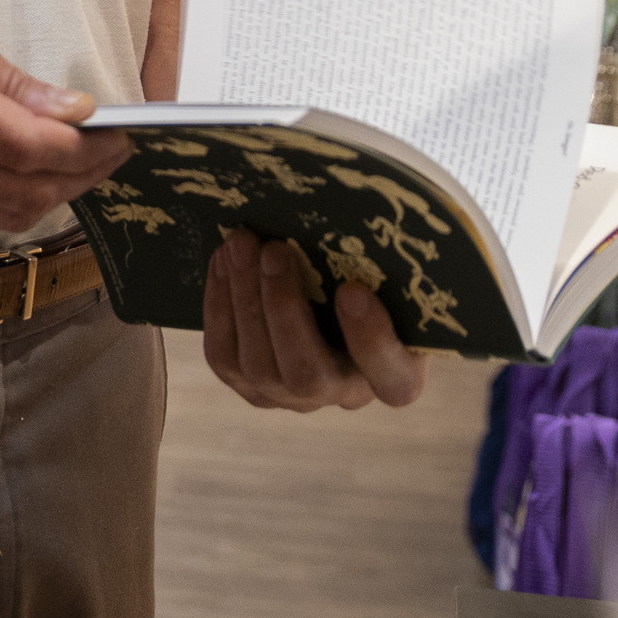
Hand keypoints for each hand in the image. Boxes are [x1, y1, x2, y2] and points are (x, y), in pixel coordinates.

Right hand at [0, 0, 125, 231]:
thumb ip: (12, 81)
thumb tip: (73, 114)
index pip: (22, 145)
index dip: (80, 148)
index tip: (115, 133)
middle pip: (23, 189)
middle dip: (80, 174)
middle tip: (111, 150)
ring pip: (7, 212)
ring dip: (56, 191)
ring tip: (82, 162)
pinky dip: (19, 198)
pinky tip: (37, 171)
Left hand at [200, 231, 427, 411]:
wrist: (326, 294)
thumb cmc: (369, 280)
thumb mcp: (389, 278)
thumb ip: (377, 268)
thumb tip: (342, 218)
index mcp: (398, 377)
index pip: (394, 381)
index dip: (372, 340)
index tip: (352, 290)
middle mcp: (344, 396)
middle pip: (307, 375)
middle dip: (283, 308)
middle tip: (275, 250)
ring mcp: (292, 399)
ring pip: (258, 367)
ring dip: (243, 298)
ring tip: (240, 245)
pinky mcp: (250, 388)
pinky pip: (224, 357)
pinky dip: (219, 305)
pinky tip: (223, 261)